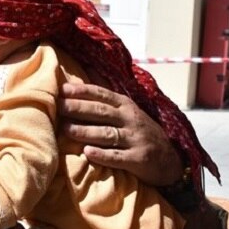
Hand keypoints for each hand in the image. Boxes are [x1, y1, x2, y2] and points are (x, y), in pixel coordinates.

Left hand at [58, 82, 182, 186]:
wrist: (170, 159)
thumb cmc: (140, 131)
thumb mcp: (128, 109)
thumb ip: (107, 94)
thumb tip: (88, 68)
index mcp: (126, 106)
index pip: (102, 94)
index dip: (83, 91)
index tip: (63, 89)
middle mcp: (131, 120)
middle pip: (102, 112)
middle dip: (79, 108)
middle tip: (59, 107)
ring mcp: (135, 139)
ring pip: (107, 134)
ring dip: (85, 131)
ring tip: (65, 130)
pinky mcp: (138, 159)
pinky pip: (118, 157)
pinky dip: (102, 155)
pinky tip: (87, 152)